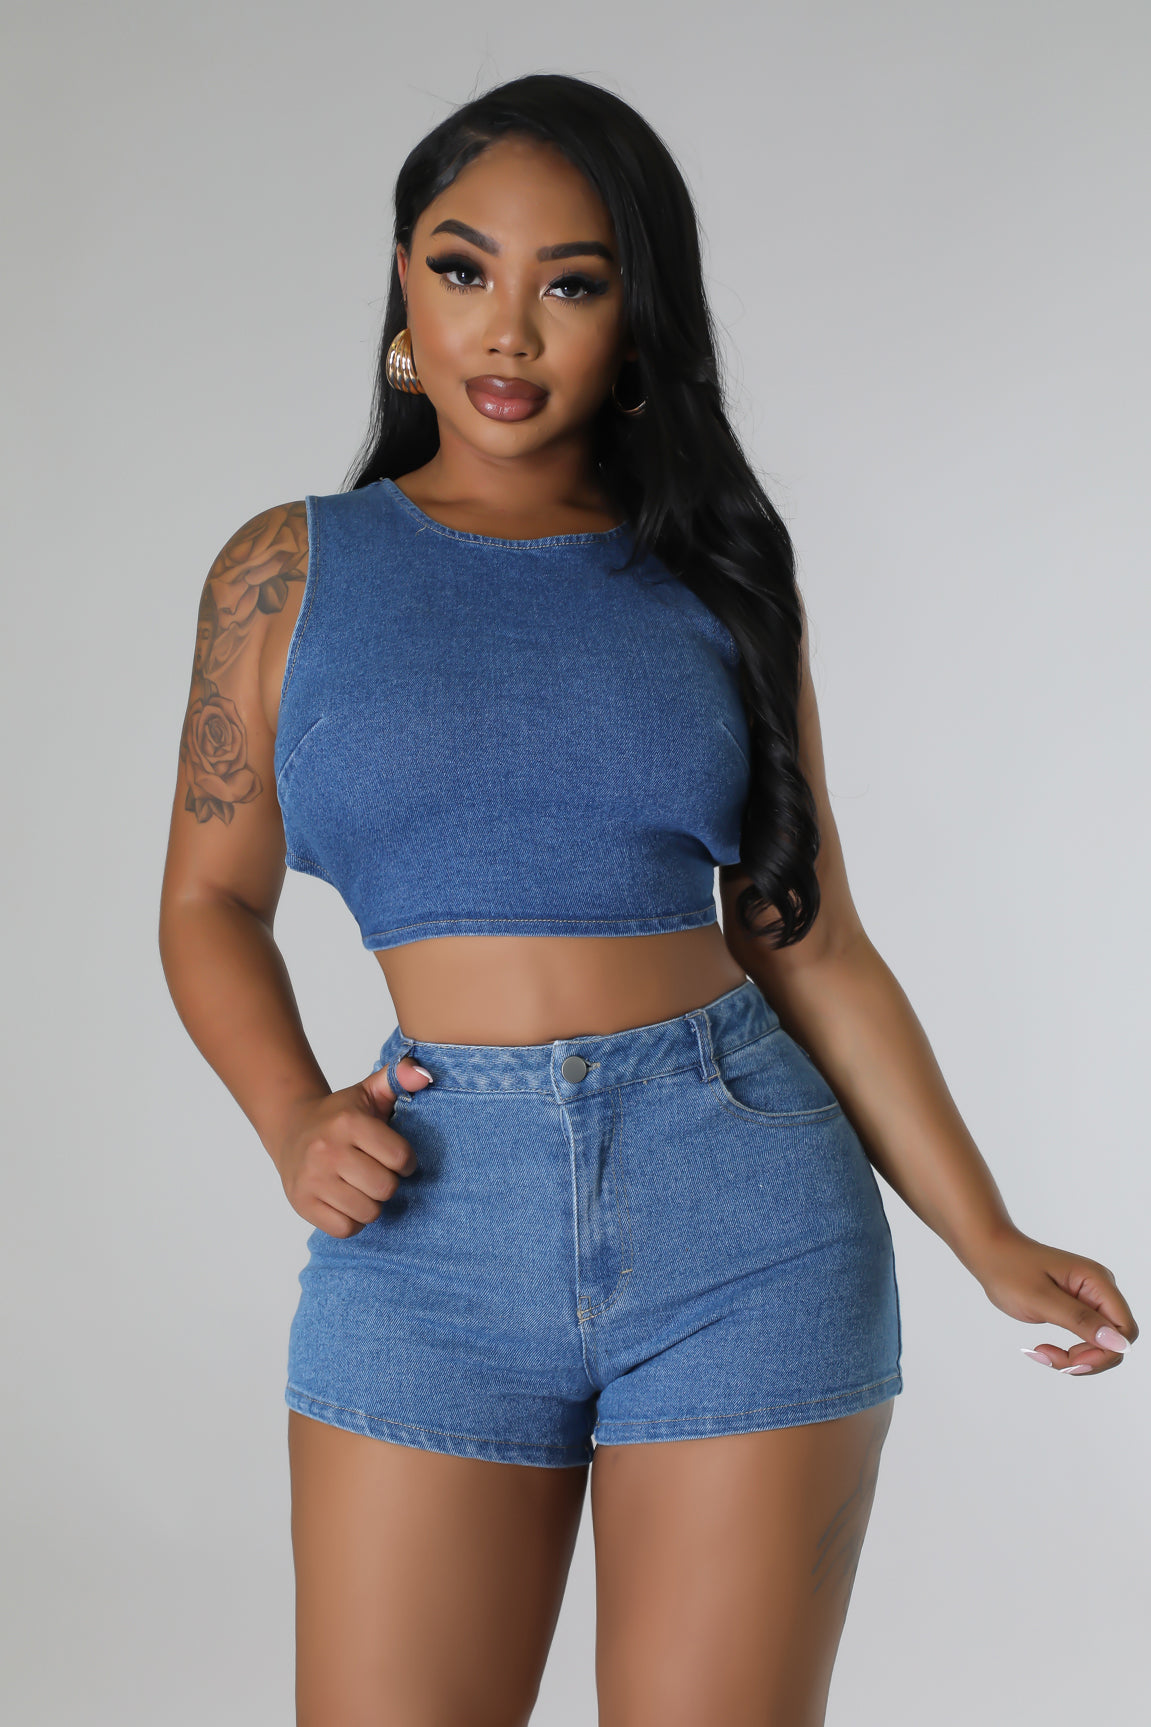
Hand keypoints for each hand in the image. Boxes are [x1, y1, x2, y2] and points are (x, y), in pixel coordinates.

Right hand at [273, 1057, 433, 1236]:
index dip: (406, 1162)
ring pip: (367, 1212)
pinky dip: (352, 1221)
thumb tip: (424, 1076)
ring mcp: (312, 1178)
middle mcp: (327, 1150)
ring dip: (371, 1204)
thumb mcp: (369, 1091)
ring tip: (361, 1187)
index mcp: (349, 1122)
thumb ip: (399, 1077)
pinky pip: (345, 1229)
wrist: (290, 1129)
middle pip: (385, 1188)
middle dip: (388, 1183)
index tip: (397, 1159)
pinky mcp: (302, 1203)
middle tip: (376, 1173)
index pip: (399, 1158)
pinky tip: (347, 1202)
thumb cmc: (339, 1115)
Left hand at [969, 1227, 1137, 1374]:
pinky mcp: (1078, 1308)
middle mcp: (1100, 1290)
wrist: (990, 1253)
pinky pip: (1086, 1339)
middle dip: (1087, 1359)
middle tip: (1049, 1357)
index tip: (1070, 1358)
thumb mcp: (1040, 1298)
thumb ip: (1079, 1319)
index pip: (1125, 1330)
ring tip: (1042, 1353)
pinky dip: (1067, 1352)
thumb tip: (1118, 1342)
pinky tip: (1043, 1350)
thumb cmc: (1009, 1269)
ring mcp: (1091, 1299)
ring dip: (1075, 1358)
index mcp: (1097, 1282)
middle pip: (1116, 1341)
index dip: (1104, 1352)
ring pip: (1102, 1344)